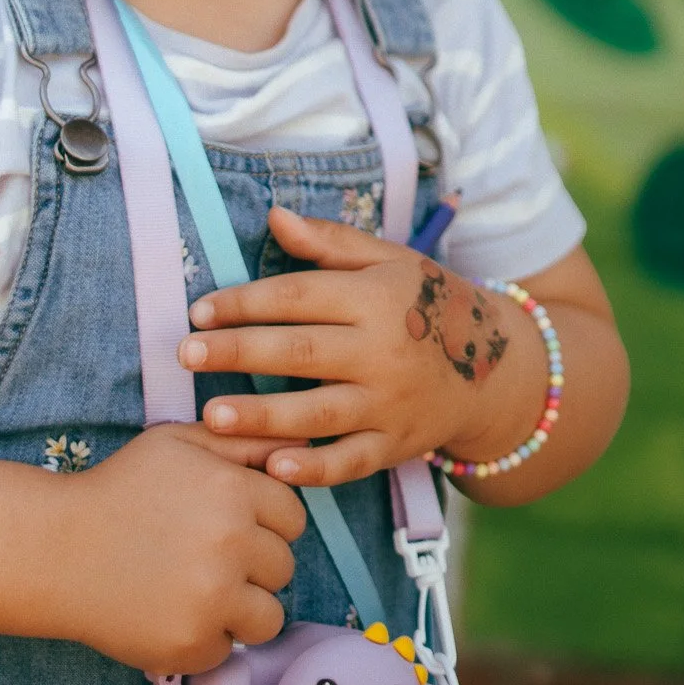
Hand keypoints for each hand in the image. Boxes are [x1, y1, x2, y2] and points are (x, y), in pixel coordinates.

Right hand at [60, 422, 306, 674]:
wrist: (58, 549)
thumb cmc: (121, 489)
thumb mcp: (178, 443)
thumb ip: (243, 440)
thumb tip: (304, 442)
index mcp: (233, 491)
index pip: (293, 518)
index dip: (264, 522)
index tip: (229, 524)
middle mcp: (231, 544)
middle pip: (283, 567)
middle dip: (253, 565)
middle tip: (205, 557)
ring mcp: (213, 598)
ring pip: (268, 617)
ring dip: (240, 608)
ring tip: (196, 589)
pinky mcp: (192, 644)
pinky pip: (227, 649)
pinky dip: (205, 637)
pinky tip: (170, 610)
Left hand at [177, 206, 526, 486]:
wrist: (498, 369)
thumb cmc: (425, 304)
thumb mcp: (387, 260)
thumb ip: (329, 242)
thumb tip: (274, 216)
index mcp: (374, 298)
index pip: (297, 297)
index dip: (244, 303)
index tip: (198, 312)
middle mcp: (381, 351)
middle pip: (299, 352)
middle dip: (239, 354)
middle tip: (185, 355)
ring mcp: (389, 403)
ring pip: (317, 412)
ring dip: (262, 416)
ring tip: (211, 416)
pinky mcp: (395, 446)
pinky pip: (350, 462)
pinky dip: (313, 468)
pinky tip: (272, 466)